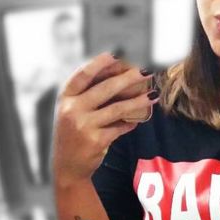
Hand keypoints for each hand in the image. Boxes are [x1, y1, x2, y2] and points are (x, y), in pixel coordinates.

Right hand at [52, 51, 157, 188]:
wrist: (68, 167)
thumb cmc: (74, 134)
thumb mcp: (73, 112)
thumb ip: (89, 96)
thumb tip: (120, 77)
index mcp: (65, 98)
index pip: (82, 75)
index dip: (99, 63)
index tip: (116, 53)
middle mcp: (72, 110)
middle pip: (105, 88)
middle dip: (128, 78)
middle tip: (145, 70)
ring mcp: (84, 126)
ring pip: (117, 108)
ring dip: (138, 101)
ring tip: (153, 95)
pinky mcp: (96, 140)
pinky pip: (120, 127)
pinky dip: (131, 123)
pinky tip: (139, 119)